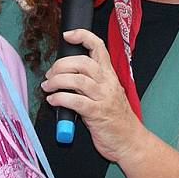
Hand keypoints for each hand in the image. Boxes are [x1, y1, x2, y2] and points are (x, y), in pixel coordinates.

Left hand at [41, 29, 147, 163]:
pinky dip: (59, 99)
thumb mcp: (108, 94)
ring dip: (56, 81)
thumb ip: (92, 82)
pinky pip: (74, 101)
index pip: (99, 47)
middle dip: (61, 65)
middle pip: (83, 62)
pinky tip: (53, 101)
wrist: (130, 141)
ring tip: (48, 87)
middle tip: (50, 75)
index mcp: (109, 75)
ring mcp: (103, 98)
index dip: (82, 36)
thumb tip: (66, 74)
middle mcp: (107, 83)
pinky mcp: (97, 114)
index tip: (67, 36)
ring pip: (77, 80)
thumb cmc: (116, 118)